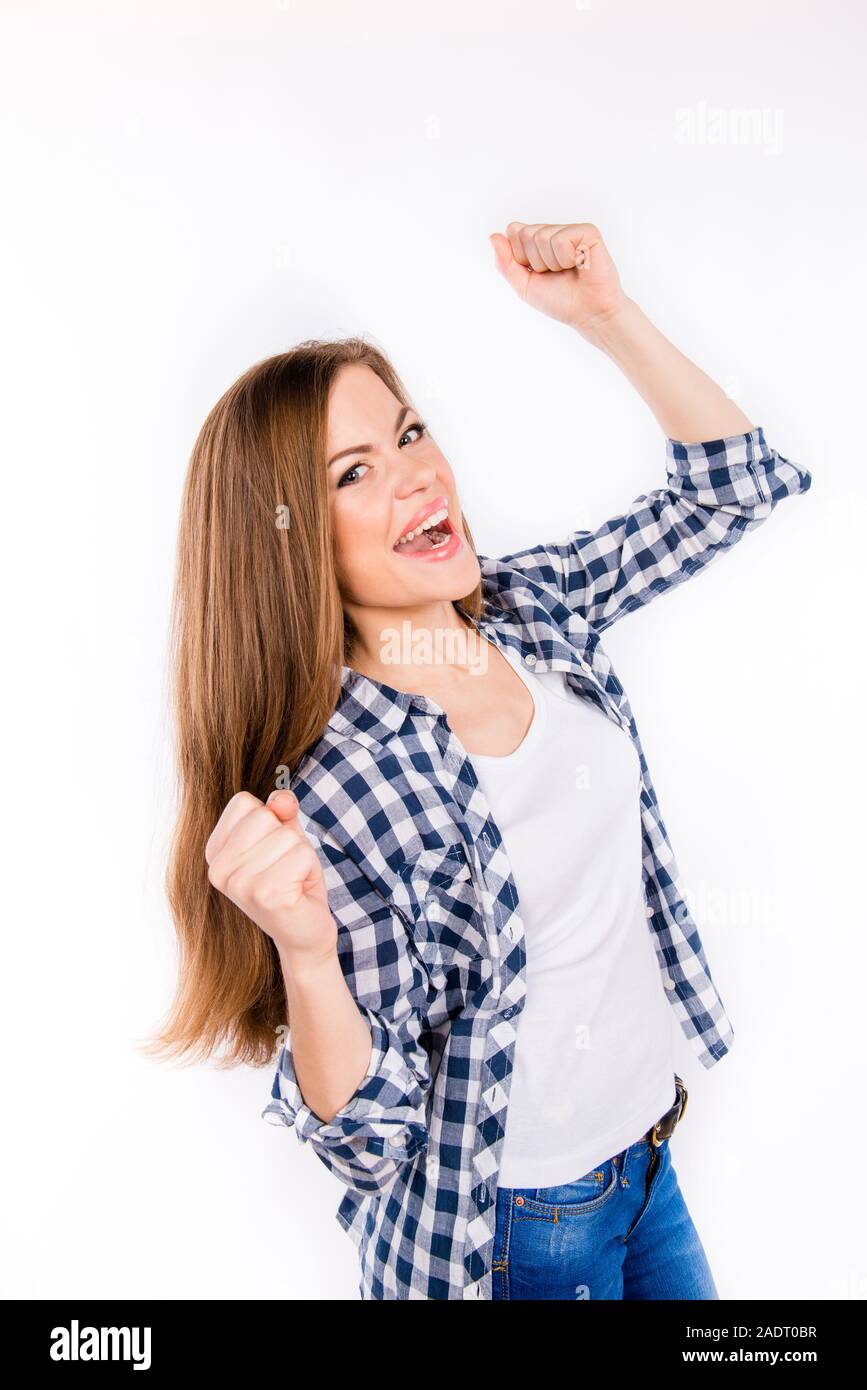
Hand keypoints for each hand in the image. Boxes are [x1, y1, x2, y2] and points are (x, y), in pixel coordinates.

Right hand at [205, 789, 335, 962]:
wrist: (304, 934)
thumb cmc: (292, 881)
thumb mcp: (285, 837)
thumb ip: (280, 810)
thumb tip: (282, 799)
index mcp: (214, 853)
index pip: (244, 803)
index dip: (270, 820)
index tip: (270, 853)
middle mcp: (218, 869)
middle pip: (265, 816)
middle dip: (288, 838)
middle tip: (286, 869)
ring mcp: (240, 884)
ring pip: (287, 836)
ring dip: (301, 856)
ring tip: (293, 881)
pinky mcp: (266, 894)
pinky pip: (302, 854)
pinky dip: (310, 869)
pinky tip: (299, 891)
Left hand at [489, 221, 627, 334]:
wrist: (588, 313)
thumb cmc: (560, 301)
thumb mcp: (523, 285)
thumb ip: (505, 263)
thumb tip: (493, 236)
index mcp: (537, 242)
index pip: (513, 231)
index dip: (520, 257)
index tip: (538, 272)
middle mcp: (553, 232)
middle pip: (525, 233)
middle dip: (536, 261)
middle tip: (556, 273)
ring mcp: (570, 230)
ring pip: (542, 236)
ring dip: (552, 263)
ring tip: (569, 270)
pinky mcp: (587, 232)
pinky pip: (562, 240)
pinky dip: (566, 259)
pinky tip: (580, 264)